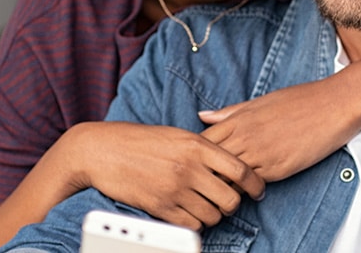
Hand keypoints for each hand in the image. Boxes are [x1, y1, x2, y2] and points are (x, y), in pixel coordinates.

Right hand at [69, 122, 264, 230]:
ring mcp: (175, 188)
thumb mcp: (177, 135)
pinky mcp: (160, 207)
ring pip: (213, 215)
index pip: (241, 170)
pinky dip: (195, 224)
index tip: (257, 190)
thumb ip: (203, 149)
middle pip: (230, 198)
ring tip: (204, 206)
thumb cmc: (140, 140)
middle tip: (225, 201)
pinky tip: (188, 214)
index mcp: (197, 145)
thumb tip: (229, 164)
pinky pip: (191, 225)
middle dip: (232, 204)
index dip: (255, 184)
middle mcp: (189, 167)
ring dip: (213, 215)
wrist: (103, 150)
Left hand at [199, 78, 360, 181]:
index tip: (200, 160)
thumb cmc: (300, 100)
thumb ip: (230, 112)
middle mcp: (246, 137)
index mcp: (239, 119)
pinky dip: (247, 188)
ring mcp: (261, 154)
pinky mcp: (278, 169)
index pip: (203, 142)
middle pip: (211, 162)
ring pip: (229, 177)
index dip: (198, 154)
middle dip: (206, 172)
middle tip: (208, 179)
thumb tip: (203, 116)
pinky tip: (249, 187)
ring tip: (228, 187)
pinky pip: (253, 184)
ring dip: (226, 183)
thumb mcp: (260, 101)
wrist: (334, 105)